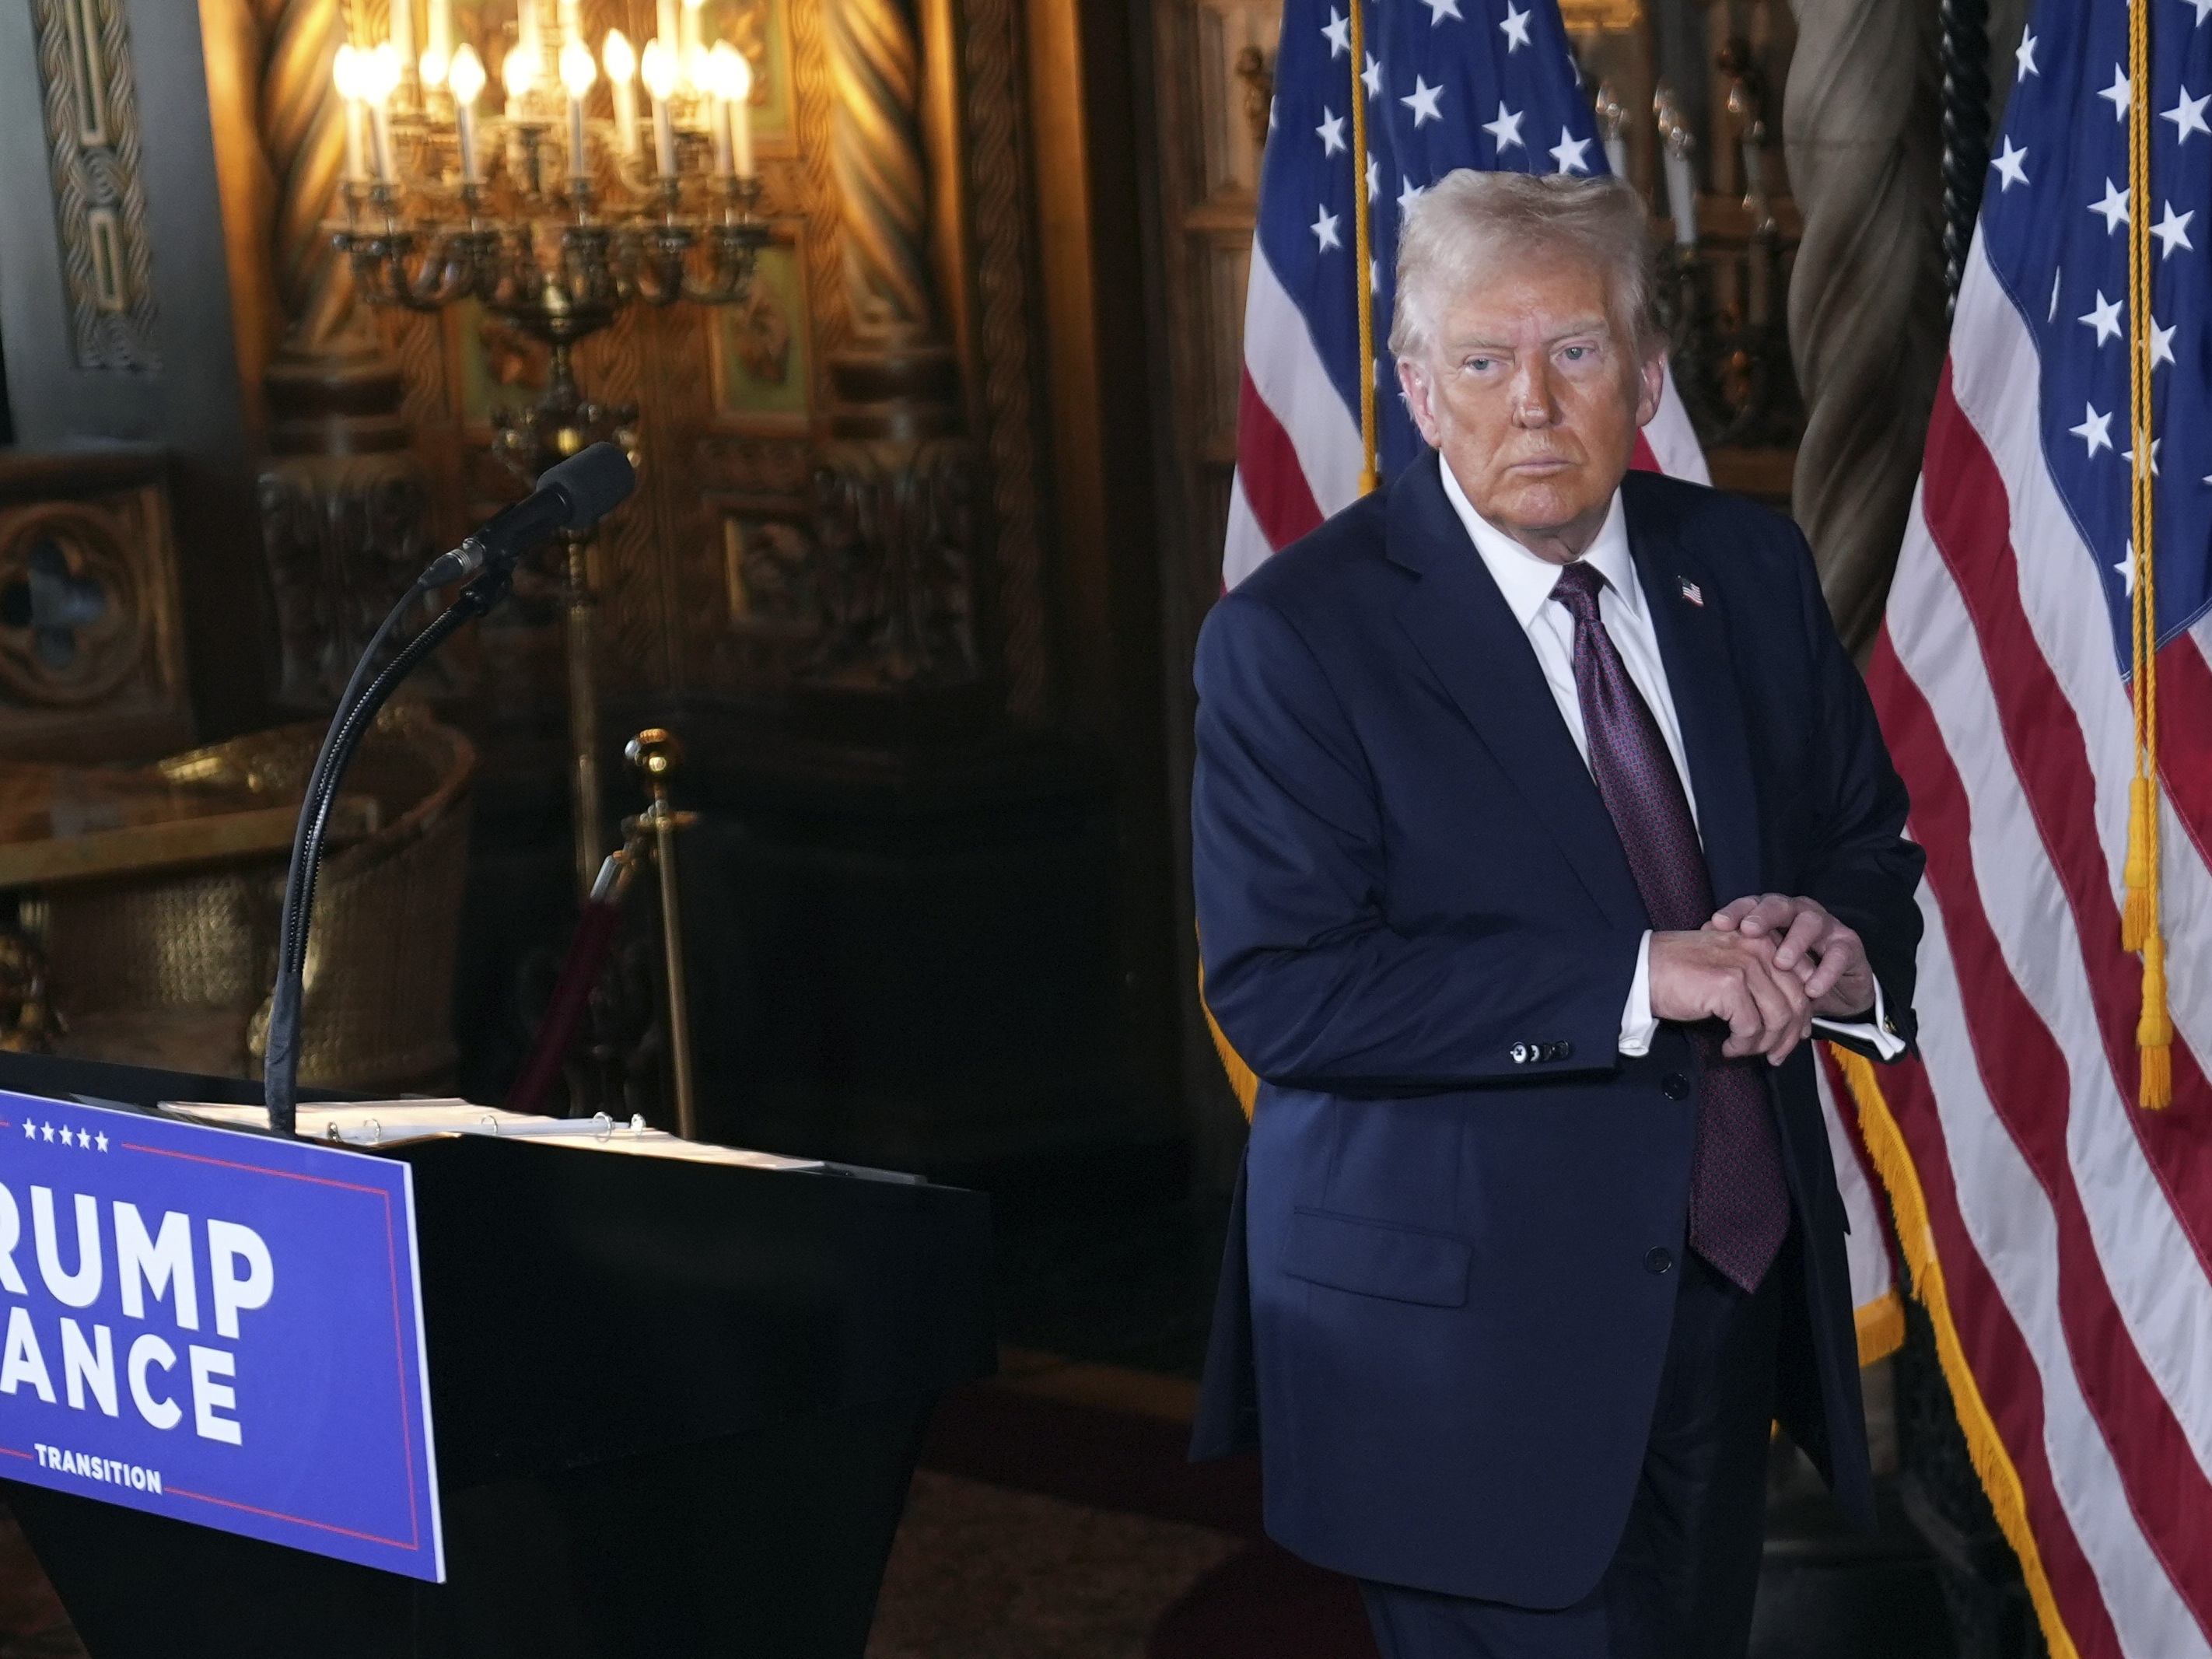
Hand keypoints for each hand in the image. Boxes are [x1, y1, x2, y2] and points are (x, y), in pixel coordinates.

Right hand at [1648, 929, 1812, 1064]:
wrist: (1642, 970)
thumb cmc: (1682, 971)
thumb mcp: (1729, 965)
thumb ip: (1760, 979)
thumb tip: (1791, 1017)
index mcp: (1764, 940)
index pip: (1803, 981)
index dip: (1801, 1015)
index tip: (1791, 1036)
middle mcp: (1760, 948)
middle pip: (1796, 1002)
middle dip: (1788, 1037)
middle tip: (1774, 1056)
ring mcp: (1745, 965)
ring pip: (1778, 1018)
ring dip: (1763, 1044)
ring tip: (1744, 1051)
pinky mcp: (1729, 985)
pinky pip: (1751, 1028)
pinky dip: (1742, 1045)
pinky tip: (1728, 1048)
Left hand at [1707, 893, 1874, 1019]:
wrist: (1835, 987)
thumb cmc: (1789, 971)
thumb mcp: (1762, 963)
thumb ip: (1737, 951)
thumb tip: (1700, 941)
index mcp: (1774, 914)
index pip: (1752, 904)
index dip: (1735, 911)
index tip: (1716, 923)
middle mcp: (1799, 913)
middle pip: (1780, 905)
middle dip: (1763, 916)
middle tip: (1748, 931)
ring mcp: (1827, 926)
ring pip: (1811, 923)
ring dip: (1795, 942)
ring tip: (1781, 963)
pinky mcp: (1849, 946)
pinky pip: (1839, 954)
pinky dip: (1825, 971)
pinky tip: (1811, 988)